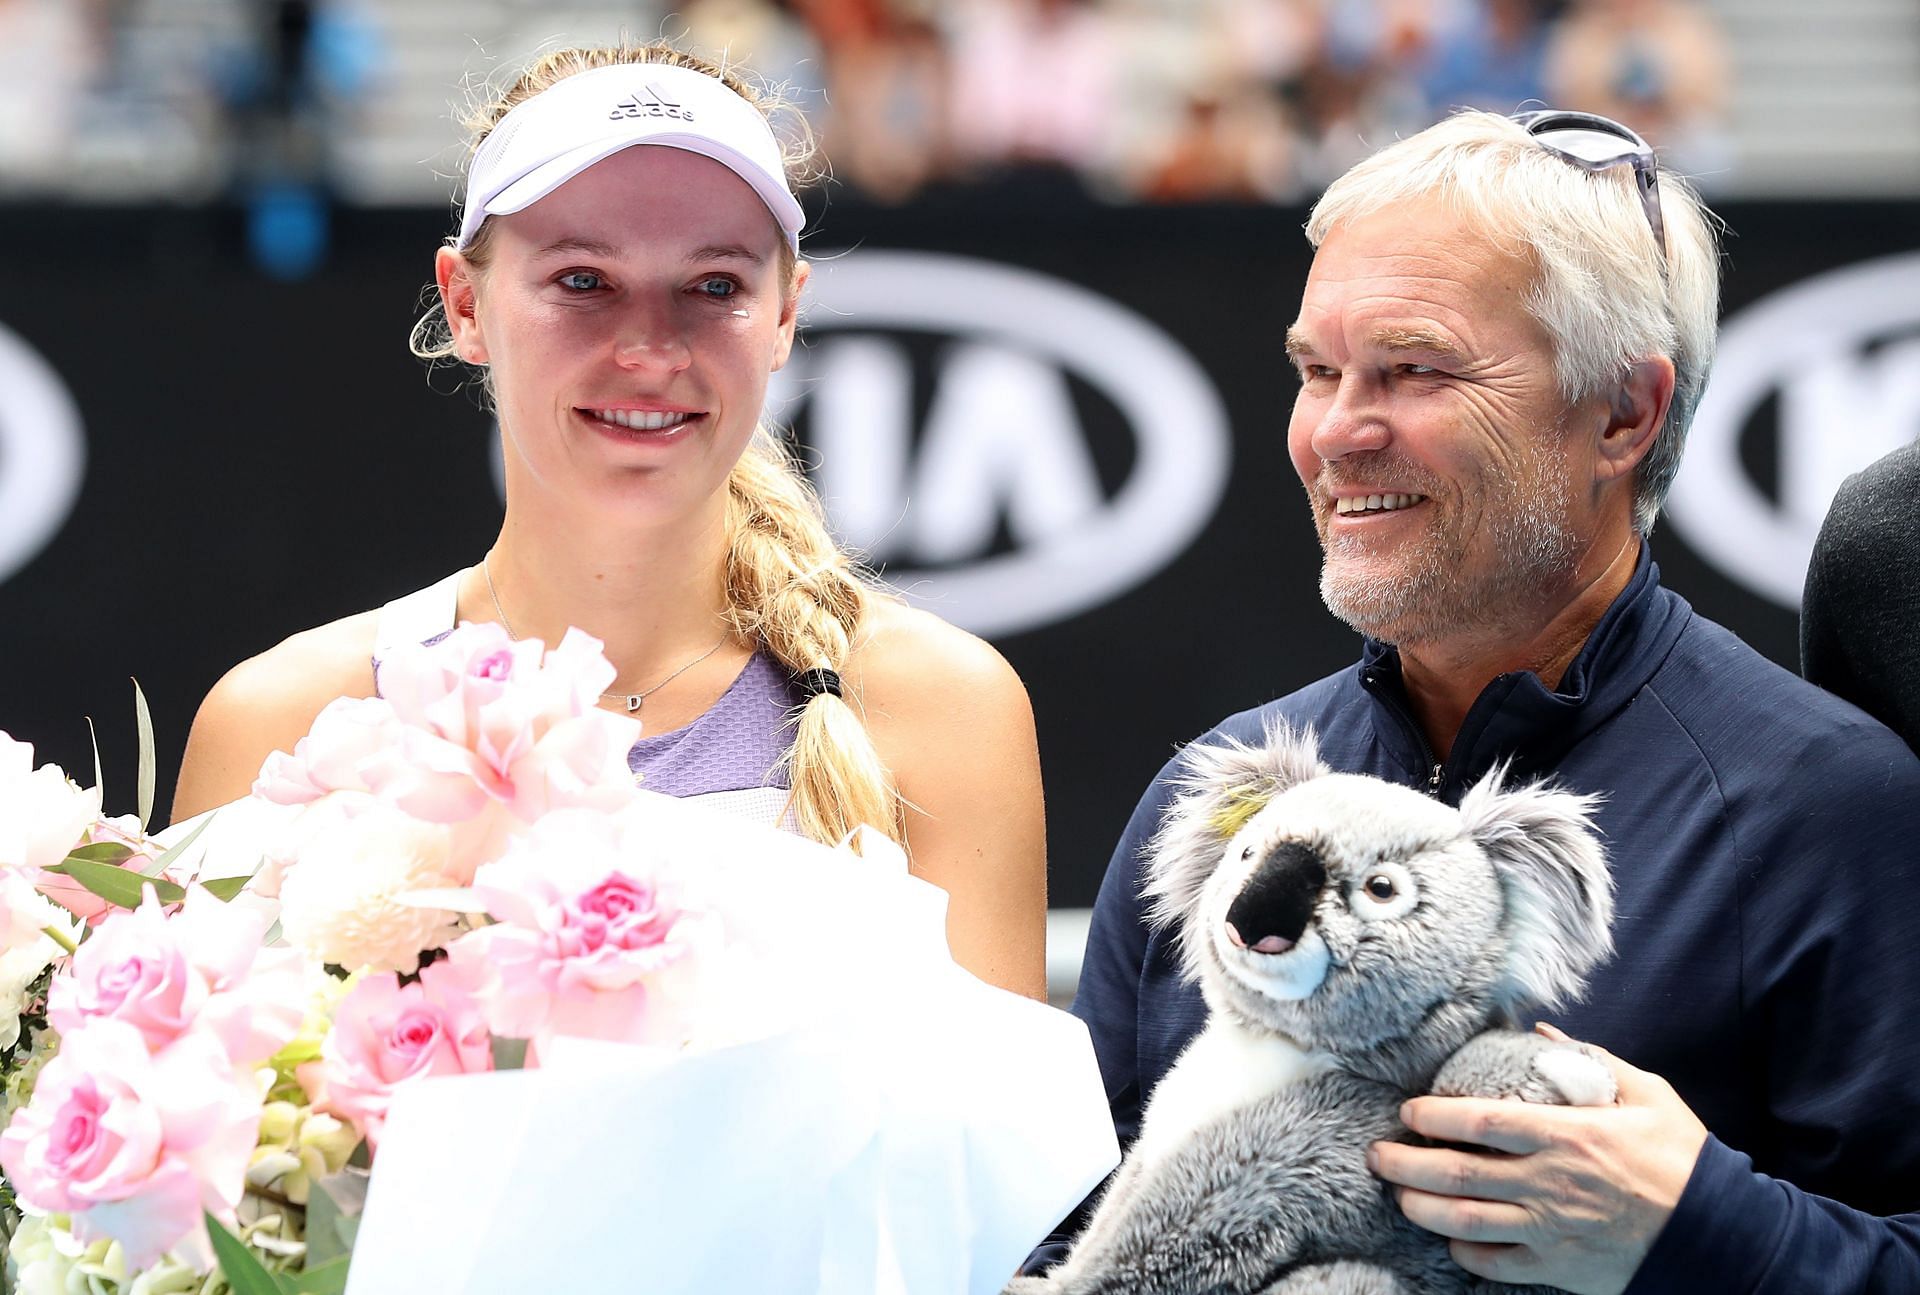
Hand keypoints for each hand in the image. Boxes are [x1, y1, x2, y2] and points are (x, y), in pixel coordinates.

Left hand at [1367, 1026, 1707, 1294]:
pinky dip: (1464, 1253)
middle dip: (1405, 1165)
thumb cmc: (1682, 1159)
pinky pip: (1496, 1263)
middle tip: (1377, 1154)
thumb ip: (1590, 1061)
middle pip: (1456, 1174)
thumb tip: (1540, 1034)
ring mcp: (1550, 1230)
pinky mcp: (1559, 1268)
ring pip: (1465, 1222)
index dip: (1434, 1117)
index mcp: (1568, 1135)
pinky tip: (1451, 1239)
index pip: (1480, 1122)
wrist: (1721, 1234)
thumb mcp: (1646, 1094)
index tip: (1409, 1112)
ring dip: (1421, 1208)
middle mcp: (1550, 1184)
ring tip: (1398, 1195)